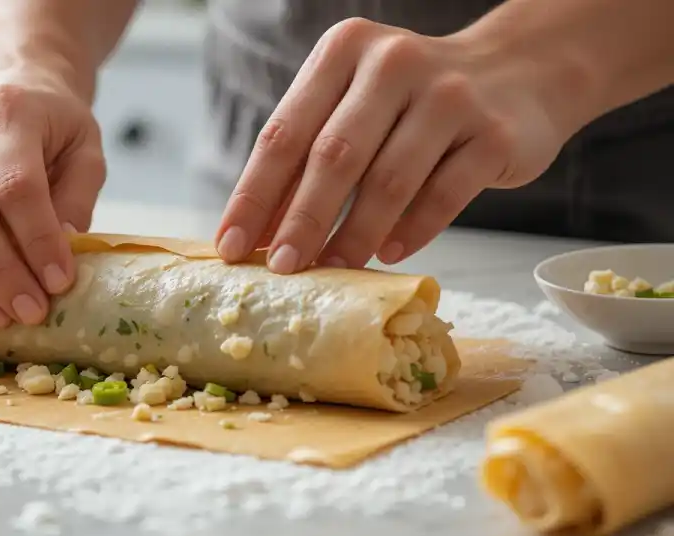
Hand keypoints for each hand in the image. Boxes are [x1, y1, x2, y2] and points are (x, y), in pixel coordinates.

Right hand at [0, 67, 105, 325]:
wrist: (5, 87)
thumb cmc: (51, 127)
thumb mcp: (85, 150)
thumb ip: (77, 197)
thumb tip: (61, 250)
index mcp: (6, 111)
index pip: (15, 185)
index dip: (37, 240)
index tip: (60, 282)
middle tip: (30, 312)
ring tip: (1, 318)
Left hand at [215, 17, 573, 271]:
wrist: (518, 73)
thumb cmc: (412, 103)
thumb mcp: (354, 106)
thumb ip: (310, 156)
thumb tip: (260, 234)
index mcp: (343, 51)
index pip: (284, 132)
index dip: (253, 195)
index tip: (231, 246)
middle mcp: (393, 62)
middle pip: (334, 155)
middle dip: (300, 220)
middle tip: (282, 268)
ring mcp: (450, 95)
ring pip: (389, 179)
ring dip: (354, 235)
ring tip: (333, 269)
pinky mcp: (495, 133)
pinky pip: (444, 194)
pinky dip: (412, 230)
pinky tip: (389, 254)